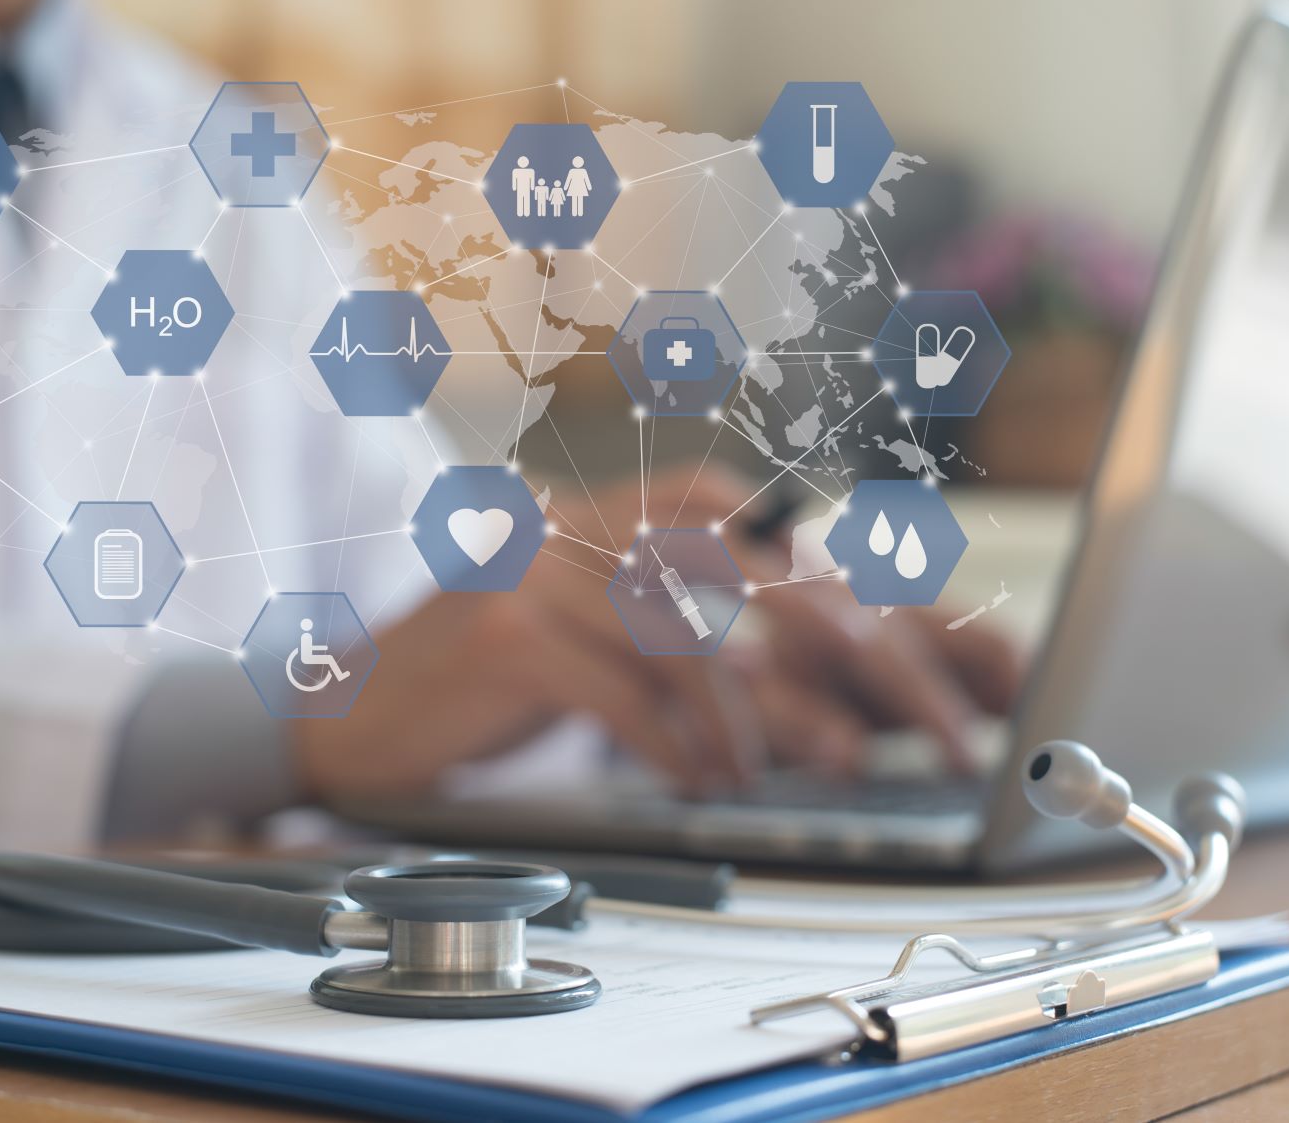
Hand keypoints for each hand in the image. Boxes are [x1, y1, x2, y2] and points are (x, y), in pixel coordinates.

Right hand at [292, 462, 1022, 799]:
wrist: (361, 696)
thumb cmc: (511, 668)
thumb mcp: (617, 629)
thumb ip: (711, 628)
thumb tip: (843, 669)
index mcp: (632, 506)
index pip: (773, 532)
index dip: (860, 594)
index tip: (928, 671)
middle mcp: (593, 518)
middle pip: (755, 567)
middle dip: (849, 654)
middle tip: (906, 738)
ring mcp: (543, 567)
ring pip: (690, 630)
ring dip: (753, 718)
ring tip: (785, 775)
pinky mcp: (500, 632)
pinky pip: (616, 687)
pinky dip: (671, 743)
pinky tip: (697, 782)